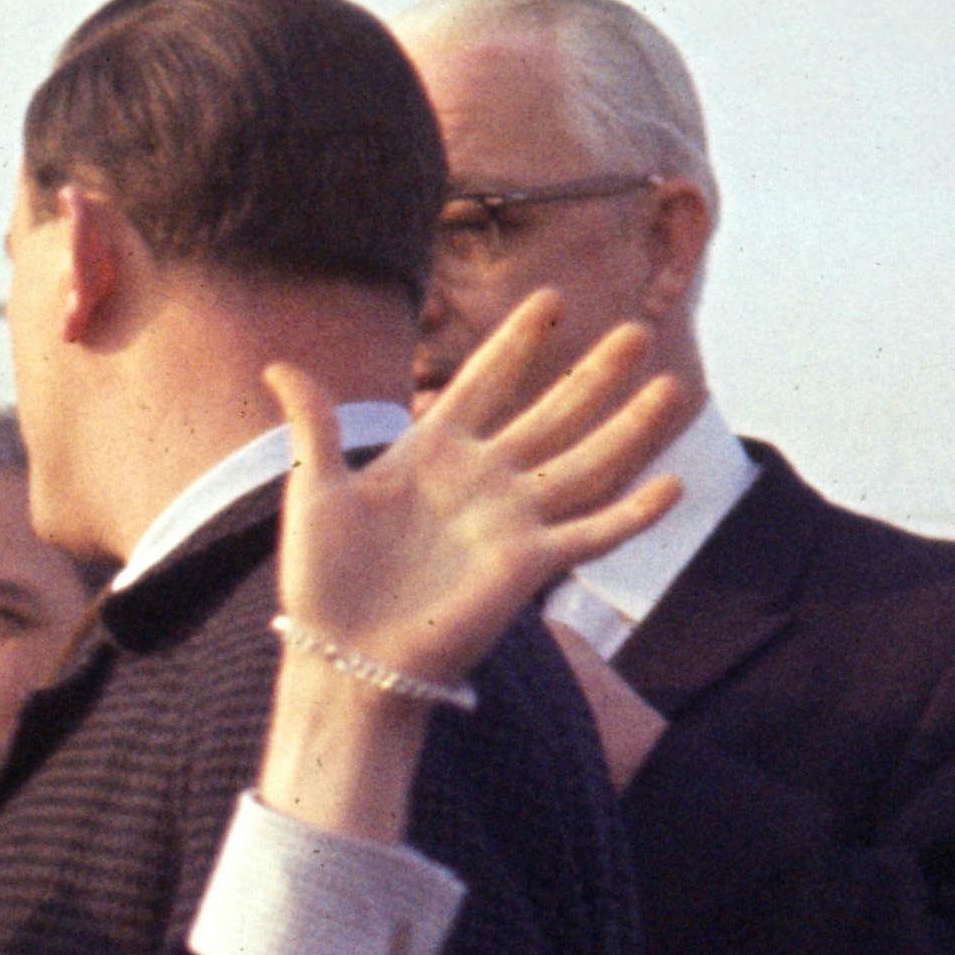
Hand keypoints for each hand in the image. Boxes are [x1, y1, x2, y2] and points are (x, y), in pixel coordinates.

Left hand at [258, 294, 686, 841]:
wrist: (340, 656)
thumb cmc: (321, 579)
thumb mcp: (313, 489)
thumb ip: (313, 424)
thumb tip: (279, 365)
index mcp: (430, 454)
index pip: (483, 383)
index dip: (517, 344)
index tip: (552, 298)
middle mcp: (481, 482)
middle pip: (551, 415)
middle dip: (593, 375)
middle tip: (639, 331)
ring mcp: (510, 522)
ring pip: (586, 464)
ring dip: (631, 429)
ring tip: (675, 385)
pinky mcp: (528, 567)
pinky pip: (592, 536)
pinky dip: (633, 514)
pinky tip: (673, 485)